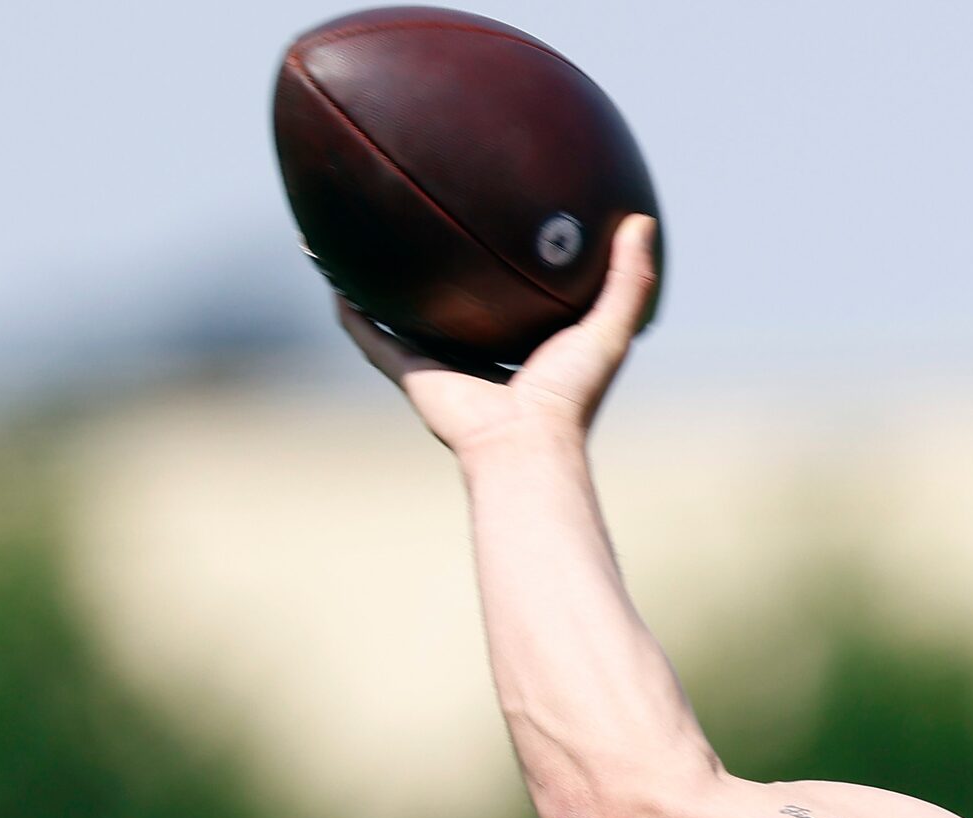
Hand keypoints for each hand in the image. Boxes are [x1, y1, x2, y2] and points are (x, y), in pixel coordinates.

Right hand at [341, 213, 659, 461]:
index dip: (502, 265)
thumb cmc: (571, 396)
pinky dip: (350, 309)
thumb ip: (629, 281)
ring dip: (378, 282)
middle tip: (424, 218)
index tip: (497, 224)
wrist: (527, 444)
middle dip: (437, 267)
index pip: (511, 298)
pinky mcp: (410, 374)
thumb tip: (642, 221)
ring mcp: (441, 365)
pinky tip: (330, 271)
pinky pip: (370, 335)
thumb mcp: (609, 330)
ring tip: (358, 234)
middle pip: (452, 302)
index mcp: (523, 347)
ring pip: (402, 314)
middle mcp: (479, 355)